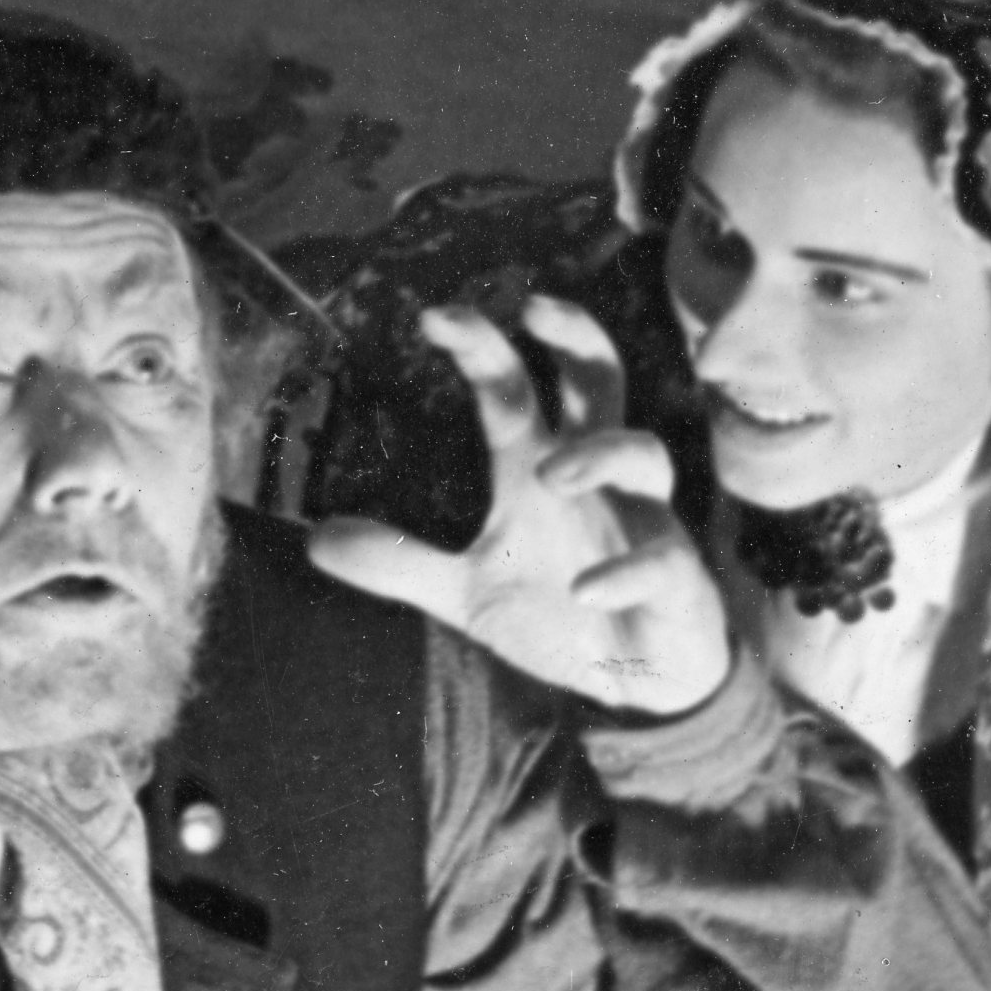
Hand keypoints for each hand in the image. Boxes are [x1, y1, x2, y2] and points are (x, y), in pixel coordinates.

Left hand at [307, 298, 729, 716]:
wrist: (637, 682)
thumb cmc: (560, 615)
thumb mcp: (465, 592)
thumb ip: (399, 563)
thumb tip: (314, 539)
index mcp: (542, 468)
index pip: (514, 389)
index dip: (482, 347)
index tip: (435, 317)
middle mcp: (595, 480)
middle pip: (600, 380)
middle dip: (576, 338)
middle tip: (535, 309)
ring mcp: (642, 522)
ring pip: (644, 454)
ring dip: (602, 452)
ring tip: (550, 473)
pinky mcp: (676, 579)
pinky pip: (662, 560)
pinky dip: (627, 570)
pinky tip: (589, 590)